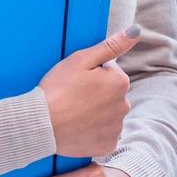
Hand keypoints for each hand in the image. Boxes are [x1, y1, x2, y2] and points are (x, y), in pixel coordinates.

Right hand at [40, 25, 138, 157]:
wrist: (40, 124)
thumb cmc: (58, 88)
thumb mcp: (81, 60)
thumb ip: (111, 45)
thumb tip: (136, 31)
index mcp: (120, 82)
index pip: (109, 71)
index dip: (90, 74)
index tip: (75, 80)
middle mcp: (124, 105)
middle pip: (110, 93)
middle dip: (96, 93)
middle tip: (72, 96)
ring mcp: (116, 128)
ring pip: (107, 113)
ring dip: (95, 112)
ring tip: (72, 111)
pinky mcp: (107, 145)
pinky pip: (103, 133)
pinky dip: (92, 130)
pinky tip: (77, 127)